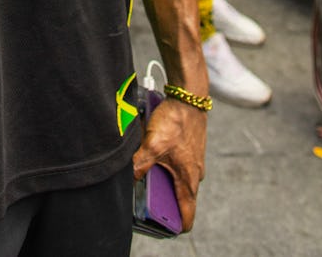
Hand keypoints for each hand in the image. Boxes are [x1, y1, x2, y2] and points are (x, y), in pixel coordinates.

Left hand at [133, 98, 206, 231]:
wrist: (188, 96)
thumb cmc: (176, 121)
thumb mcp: (153, 144)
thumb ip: (139, 164)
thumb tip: (127, 178)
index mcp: (189, 181)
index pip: (187, 217)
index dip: (172, 226)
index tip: (157, 224)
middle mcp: (194, 175)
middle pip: (177, 199)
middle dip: (159, 199)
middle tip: (142, 192)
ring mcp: (192, 162)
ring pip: (174, 179)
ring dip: (160, 177)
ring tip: (144, 166)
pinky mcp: (188, 150)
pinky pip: (174, 164)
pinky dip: (163, 162)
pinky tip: (150, 149)